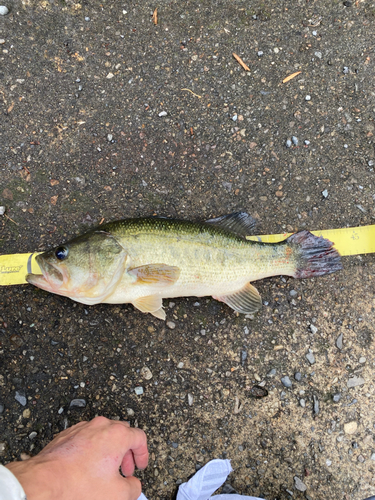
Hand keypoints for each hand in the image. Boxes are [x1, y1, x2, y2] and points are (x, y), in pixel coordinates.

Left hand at [6, 416, 147, 499]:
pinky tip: (86, 468)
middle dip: (126, 452)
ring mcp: (83, 428)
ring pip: (102, 434)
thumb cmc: (79, 485)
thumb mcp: (117, 494)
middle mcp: (101, 426)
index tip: (140, 466)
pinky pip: (86, 438)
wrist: (44, 482)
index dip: (143, 454)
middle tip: (124, 471)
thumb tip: (133, 485)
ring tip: (104, 471)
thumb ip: (133, 488)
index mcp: (117, 435)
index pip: (139, 437)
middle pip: (122, 433)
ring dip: (108, 451)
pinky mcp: (67, 434)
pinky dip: (91, 450)